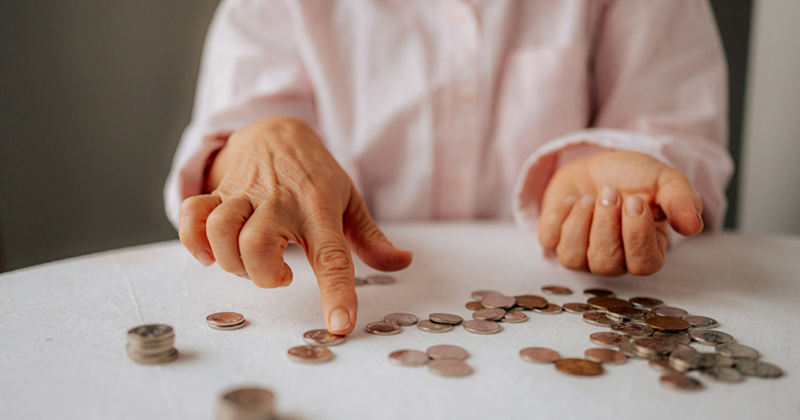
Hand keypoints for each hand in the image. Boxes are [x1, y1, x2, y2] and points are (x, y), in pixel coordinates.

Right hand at [178, 117, 412, 333]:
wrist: (279, 131)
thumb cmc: (316, 175)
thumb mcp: (350, 201)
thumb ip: (372, 238)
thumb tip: (403, 262)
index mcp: (319, 210)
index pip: (332, 256)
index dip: (336, 293)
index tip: (339, 325)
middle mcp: (279, 202)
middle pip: (256, 247)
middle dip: (262, 276)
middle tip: (280, 273)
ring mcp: (245, 194)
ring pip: (221, 230)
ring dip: (230, 260)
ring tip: (248, 260)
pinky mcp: (218, 192)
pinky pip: (193, 216)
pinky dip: (195, 241)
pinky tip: (212, 252)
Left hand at [538, 150, 702, 275]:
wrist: (601, 163)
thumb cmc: (635, 178)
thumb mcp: (664, 181)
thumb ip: (681, 200)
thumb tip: (694, 226)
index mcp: (646, 252)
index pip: (643, 264)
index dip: (637, 234)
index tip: (635, 201)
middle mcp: (614, 261)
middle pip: (606, 262)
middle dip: (606, 224)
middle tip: (611, 193)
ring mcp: (581, 254)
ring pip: (573, 258)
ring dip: (581, 222)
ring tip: (590, 196)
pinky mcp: (555, 240)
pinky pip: (548, 240)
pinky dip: (558, 216)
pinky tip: (571, 199)